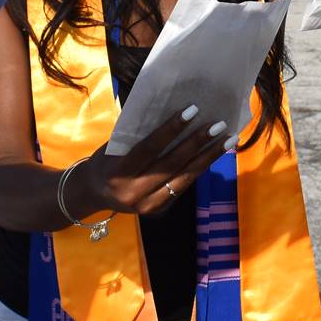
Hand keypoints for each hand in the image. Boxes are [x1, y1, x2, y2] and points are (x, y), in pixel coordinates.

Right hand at [70, 106, 236, 220]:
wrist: (93, 193)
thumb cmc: (106, 160)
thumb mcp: (116, 146)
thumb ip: (140, 136)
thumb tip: (174, 114)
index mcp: (118, 171)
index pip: (150, 147)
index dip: (172, 129)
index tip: (193, 110)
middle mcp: (133, 192)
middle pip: (172, 164)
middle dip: (198, 143)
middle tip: (219, 125)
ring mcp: (147, 205)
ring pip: (184, 178)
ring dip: (208, 158)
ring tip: (228, 140)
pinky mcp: (158, 210)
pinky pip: (182, 186)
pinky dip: (198, 169)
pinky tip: (213, 154)